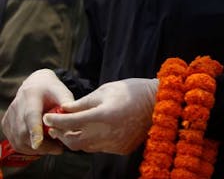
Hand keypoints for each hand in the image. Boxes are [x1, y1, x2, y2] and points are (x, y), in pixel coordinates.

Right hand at [1, 69, 72, 154]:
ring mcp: (10, 116)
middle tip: (58, 149)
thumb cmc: (52, 90)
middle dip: (41, 145)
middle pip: (23, 132)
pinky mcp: (6, 124)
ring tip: (52, 148)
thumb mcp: (62, 92)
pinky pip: (14, 142)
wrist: (36, 85)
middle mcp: (17, 106)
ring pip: (18, 140)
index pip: (31, 115)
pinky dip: (27, 148)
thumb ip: (68, 105)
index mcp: (31, 96)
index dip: (34, 131)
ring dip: (35, 150)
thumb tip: (75, 120)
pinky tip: (41, 147)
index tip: (38, 143)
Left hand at [43, 78, 157, 154]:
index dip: (55, 119)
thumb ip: (83, 102)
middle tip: (55, 126)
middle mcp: (108, 133)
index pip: (70, 121)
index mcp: (103, 115)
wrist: (159, 102)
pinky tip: (93, 131)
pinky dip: (92, 141)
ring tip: (71, 128)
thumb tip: (64, 109)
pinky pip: (99, 148)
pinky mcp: (121, 149)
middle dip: (61, 133)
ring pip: (85, 147)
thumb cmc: (133, 91)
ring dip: (75, 138)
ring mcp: (115, 143)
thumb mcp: (106, 90)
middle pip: (73, 141)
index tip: (48, 116)